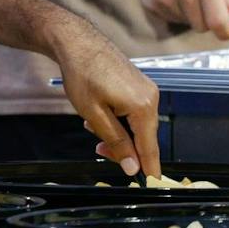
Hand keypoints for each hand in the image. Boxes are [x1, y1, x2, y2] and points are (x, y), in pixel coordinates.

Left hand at [49, 19, 162, 178]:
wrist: (77, 41)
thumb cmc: (83, 74)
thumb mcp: (95, 115)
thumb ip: (116, 142)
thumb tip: (133, 167)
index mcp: (143, 106)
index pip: (150, 148)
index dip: (149, 169)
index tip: (151, 186)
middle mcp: (151, 97)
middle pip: (143, 137)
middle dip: (121, 146)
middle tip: (98, 149)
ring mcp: (146, 89)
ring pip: (135, 124)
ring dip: (116, 131)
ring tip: (90, 123)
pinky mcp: (139, 84)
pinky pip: (133, 111)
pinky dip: (118, 118)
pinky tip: (99, 113)